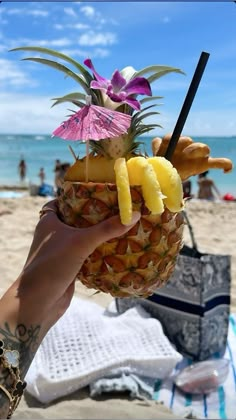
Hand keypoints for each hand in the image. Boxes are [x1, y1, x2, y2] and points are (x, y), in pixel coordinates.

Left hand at [1, 200, 140, 343]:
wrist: (39, 301)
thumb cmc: (54, 264)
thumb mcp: (82, 241)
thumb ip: (107, 229)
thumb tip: (134, 214)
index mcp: (49, 222)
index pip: (60, 202)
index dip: (74, 197)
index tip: (94, 193)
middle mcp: (53, 235)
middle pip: (74, 220)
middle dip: (92, 216)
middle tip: (113, 209)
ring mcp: (61, 252)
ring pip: (81, 239)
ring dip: (97, 235)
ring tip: (118, 226)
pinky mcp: (69, 267)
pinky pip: (86, 255)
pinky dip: (97, 253)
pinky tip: (115, 249)